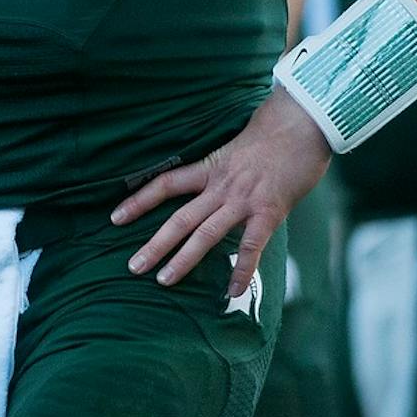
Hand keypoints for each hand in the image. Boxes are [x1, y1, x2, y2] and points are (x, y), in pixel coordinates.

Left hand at [110, 88, 330, 296]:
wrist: (300, 124)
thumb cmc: (273, 134)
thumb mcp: (237, 148)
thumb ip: (223, 169)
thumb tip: (213, 185)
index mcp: (210, 167)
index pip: (166, 183)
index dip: (139, 200)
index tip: (115, 217)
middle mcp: (221, 186)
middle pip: (180, 217)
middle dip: (155, 243)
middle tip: (133, 267)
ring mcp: (243, 200)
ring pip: (206, 234)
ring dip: (183, 259)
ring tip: (164, 281)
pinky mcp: (268, 212)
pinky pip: (250, 247)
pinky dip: (240, 271)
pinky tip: (231, 292)